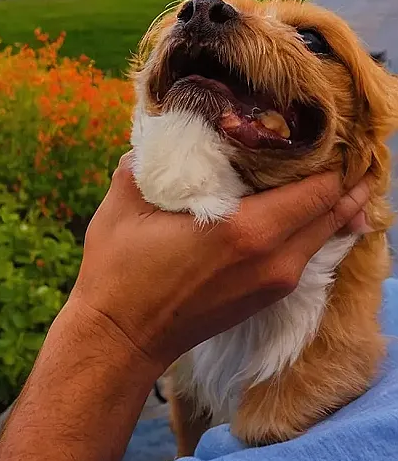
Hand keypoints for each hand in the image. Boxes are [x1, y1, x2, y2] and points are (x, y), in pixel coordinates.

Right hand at [69, 154, 371, 375]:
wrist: (120, 338)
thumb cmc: (120, 269)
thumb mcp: (127, 199)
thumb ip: (152, 154)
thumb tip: (170, 122)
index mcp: (247, 230)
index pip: (318, 190)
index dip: (330, 158)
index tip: (323, 130)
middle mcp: (274, 259)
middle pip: (333, 213)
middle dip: (339, 180)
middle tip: (334, 145)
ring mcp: (275, 283)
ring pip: (324, 235)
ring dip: (327, 204)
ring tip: (320, 168)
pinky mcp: (268, 297)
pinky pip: (307, 254)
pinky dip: (311, 228)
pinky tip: (298, 205)